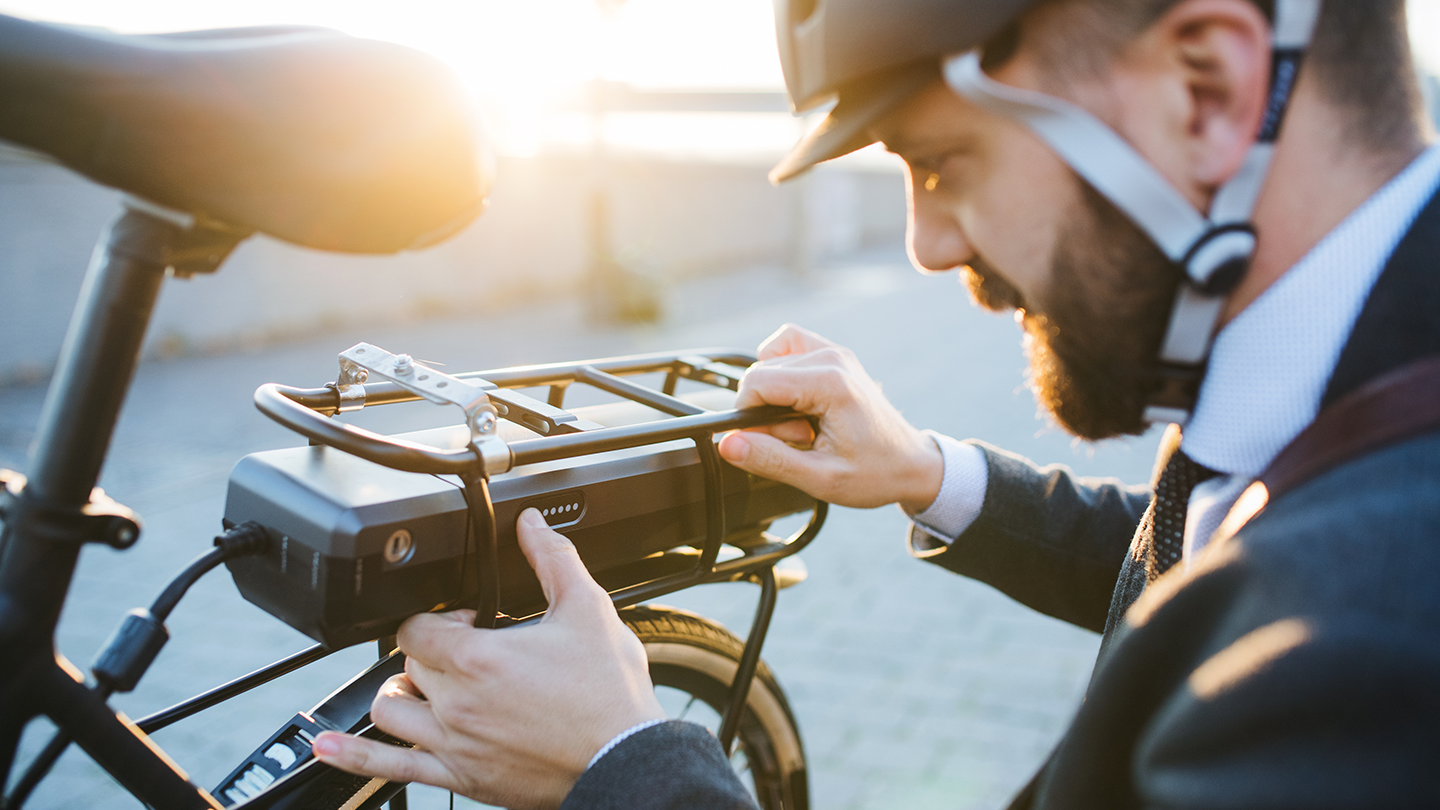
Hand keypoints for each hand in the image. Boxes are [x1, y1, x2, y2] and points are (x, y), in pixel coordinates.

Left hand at [311, 509, 665, 809]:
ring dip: (400, 693)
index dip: (439, 617)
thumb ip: (553, 559)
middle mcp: (456, 703)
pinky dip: (352, 758)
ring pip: (390, 711)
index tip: (470, 621)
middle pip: (407, 665)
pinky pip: (391, 771)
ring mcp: (453, 745)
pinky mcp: (461, 778)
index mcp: (479, 658)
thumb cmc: (608, 694)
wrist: (625, 759)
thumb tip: (532, 524)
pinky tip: (327, 749)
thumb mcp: (587, 610)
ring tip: (424, 687)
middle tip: (469, 652)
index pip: (417, 627)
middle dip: (431, 652)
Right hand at [718, 324, 942, 511]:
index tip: (771, 443)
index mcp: (830, 383)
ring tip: (803, 424)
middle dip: (766, 411)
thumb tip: (728, 444)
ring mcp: (835, 352)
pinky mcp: (833, 355)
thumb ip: (770, 460)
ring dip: (775, 394)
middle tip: (801, 440)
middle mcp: (832, 358)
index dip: (748, 417)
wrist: (912, 464)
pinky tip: (795, 400)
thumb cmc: (875, 473)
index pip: (756, 382)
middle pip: (761, 372)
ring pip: (770, 360)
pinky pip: (787, 347)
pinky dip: (780, 371)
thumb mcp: (819, 478)